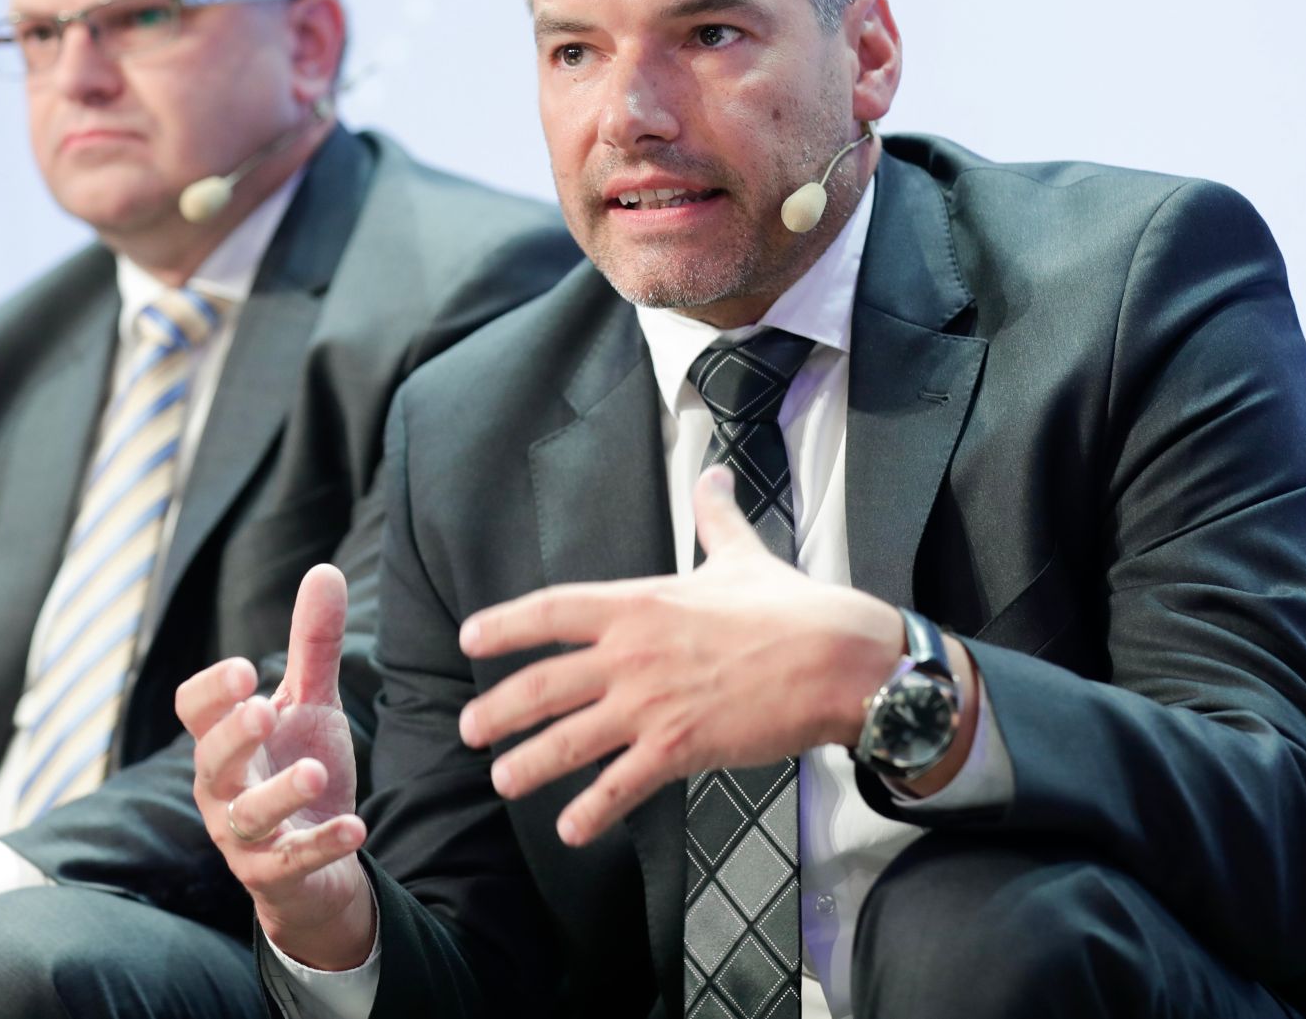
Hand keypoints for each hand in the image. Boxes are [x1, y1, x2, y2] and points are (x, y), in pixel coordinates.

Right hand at [176, 563, 374, 969]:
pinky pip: (291, 862)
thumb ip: (313, 645)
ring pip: (247, 815)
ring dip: (280, 792)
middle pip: (211, 761)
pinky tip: (358, 828)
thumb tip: (326, 569)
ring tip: (316, 771)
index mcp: (226, 739)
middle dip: (233, 736)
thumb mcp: (310, 704)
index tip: (244, 669)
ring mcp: (244, 836)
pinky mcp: (275, 875)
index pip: (195, 711)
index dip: (212, 692)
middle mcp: (223, 787)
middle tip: (263, 709)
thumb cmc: (299, 766)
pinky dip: (322, 845)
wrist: (318, 860)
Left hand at [458, 466, 901, 845]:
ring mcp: (651, 704)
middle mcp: (631, 654)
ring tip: (503, 779)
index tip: (472, 638)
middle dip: (499, 710)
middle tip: (471, 729)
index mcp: (638, 603)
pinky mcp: (679, 749)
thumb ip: (715, 517)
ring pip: (568, 740)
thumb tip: (716, 476)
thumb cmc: (789, 607)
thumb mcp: (740, 553)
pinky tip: (570, 828)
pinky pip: (621, 785)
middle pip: (542, 684)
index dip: (504, 624)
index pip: (550, 610)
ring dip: (528, 764)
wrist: (835, 658)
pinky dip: (591, 810)